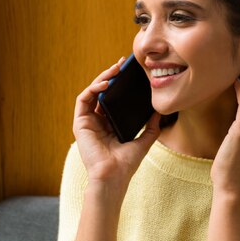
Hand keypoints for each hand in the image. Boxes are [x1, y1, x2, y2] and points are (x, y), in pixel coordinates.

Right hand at [73, 57, 160, 190]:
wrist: (113, 177)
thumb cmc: (126, 164)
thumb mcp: (144, 140)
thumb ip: (152, 126)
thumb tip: (160, 111)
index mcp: (109, 124)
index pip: (113, 98)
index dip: (119, 84)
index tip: (130, 72)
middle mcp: (97, 121)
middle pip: (102, 92)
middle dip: (111, 76)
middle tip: (122, 64)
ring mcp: (87, 122)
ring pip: (92, 92)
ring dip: (102, 78)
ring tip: (115, 70)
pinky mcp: (79, 123)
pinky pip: (83, 100)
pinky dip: (93, 88)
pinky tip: (106, 84)